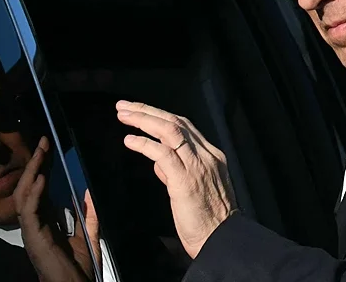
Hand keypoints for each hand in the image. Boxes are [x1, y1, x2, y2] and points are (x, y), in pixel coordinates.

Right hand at [14, 137, 100, 281]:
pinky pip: (29, 210)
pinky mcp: (32, 236)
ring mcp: (31, 229)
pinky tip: (40, 178)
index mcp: (46, 220)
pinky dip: (33, 192)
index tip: (48, 149)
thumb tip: (89, 191)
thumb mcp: (88, 235)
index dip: (44, 167)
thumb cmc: (79, 267)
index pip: (41, 188)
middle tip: (43, 142)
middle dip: (36, 164)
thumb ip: (89, 215)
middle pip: (31, 186)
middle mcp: (35, 222)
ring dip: (33, 172)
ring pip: (25, 194)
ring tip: (41, 153)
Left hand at [116, 100, 237, 258]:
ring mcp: (197, 165)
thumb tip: (158, 162)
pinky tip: (130, 140)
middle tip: (125, 107)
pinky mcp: (185, 179)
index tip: (140, 112)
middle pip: (176, 122)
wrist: (221, 238)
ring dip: (143, 120)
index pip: (185, 125)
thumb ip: (176, 172)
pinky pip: (162, 153)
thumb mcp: (194, 189)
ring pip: (170, 130)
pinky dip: (144, 144)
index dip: (160, 115)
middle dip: (148, 111)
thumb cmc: (208, 219)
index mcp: (212, 156)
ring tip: (123, 116)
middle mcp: (206, 155)